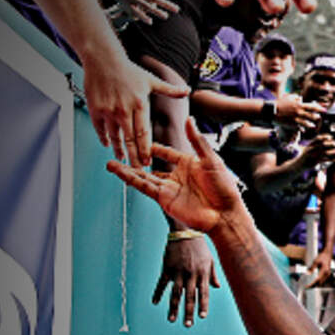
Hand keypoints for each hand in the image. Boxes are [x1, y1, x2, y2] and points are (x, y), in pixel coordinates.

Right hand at [85, 52, 188, 167]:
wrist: (102, 59)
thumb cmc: (127, 69)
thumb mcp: (151, 80)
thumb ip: (169, 90)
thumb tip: (187, 90)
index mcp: (139, 104)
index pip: (143, 133)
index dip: (145, 149)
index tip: (148, 162)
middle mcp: (123, 110)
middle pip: (129, 139)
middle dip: (134, 156)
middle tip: (137, 169)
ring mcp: (108, 110)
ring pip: (114, 136)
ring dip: (118, 150)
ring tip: (122, 159)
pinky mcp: (95, 109)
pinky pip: (99, 129)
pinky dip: (104, 138)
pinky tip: (107, 144)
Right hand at [107, 118, 247, 233]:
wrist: (224, 215)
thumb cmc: (224, 188)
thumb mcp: (211, 159)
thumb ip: (197, 140)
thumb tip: (190, 119)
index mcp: (189, 164)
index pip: (168, 153)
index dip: (156, 147)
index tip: (141, 139)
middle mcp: (177, 176)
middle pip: (151, 166)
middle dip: (135, 160)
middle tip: (119, 152)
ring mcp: (170, 188)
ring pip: (144, 177)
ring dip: (127, 171)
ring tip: (110, 164)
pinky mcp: (165, 199)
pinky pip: (145, 188)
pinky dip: (132, 181)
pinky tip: (121, 174)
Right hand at [154, 234, 220, 326]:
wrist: (185, 231)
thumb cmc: (199, 246)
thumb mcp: (210, 259)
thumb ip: (212, 274)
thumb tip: (216, 287)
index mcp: (203, 273)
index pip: (204, 293)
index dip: (203, 305)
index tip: (201, 317)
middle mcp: (191, 274)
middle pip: (190, 297)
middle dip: (189, 312)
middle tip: (187, 324)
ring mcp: (178, 271)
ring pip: (176, 293)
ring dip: (173, 308)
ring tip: (171, 319)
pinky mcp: (167, 268)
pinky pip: (162, 283)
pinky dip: (158, 293)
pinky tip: (154, 302)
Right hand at [275, 95, 321, 131]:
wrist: (272, 111)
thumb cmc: (280, 103)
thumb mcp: (288, 97)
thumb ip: (296, 97)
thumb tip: (300, 98)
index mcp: (299, 105)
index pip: (312, 107)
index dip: (319, 108)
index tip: (324, 110)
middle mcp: (299, 112)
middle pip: (311, 115)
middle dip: (316, 116)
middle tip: (319, 117)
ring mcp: (296, 119)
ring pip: (306, 123)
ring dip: (310, 124)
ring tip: (313, 126)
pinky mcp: (292, 124)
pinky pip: (299, 127)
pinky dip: (301, 129)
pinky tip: (303, 130)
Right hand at [296, 134, 334, 167]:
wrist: (299, 165)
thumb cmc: (305, 156)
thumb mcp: (308, 148)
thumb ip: (314, 144)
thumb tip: (325, 141)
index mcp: (310, 145)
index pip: (318, 138)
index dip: (325, 136)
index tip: (331, 136)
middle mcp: (311, 149)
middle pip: (323, 144)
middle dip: (331, 143)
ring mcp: (313, 156)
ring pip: (325, 152)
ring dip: (334, 151)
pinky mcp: (315, 162)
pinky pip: (325, 160)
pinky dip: (331, 159)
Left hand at [307, 248, 331, 285]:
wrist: (328, 254)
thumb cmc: (322, 257)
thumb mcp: (316, 261)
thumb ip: (312, 268)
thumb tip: (308, 273)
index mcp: (324, 271)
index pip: (317, 280)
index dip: (312, 284)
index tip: (307, 286)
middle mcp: (327, 274)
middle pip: (320, 283)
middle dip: (313, 286)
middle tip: (307, 287)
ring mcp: (328, 274)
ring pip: (321, 282)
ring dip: (316, 284)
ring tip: (309, 286)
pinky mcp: (327, 274)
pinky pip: (323, 280)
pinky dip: (318, 282)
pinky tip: (314, 282)